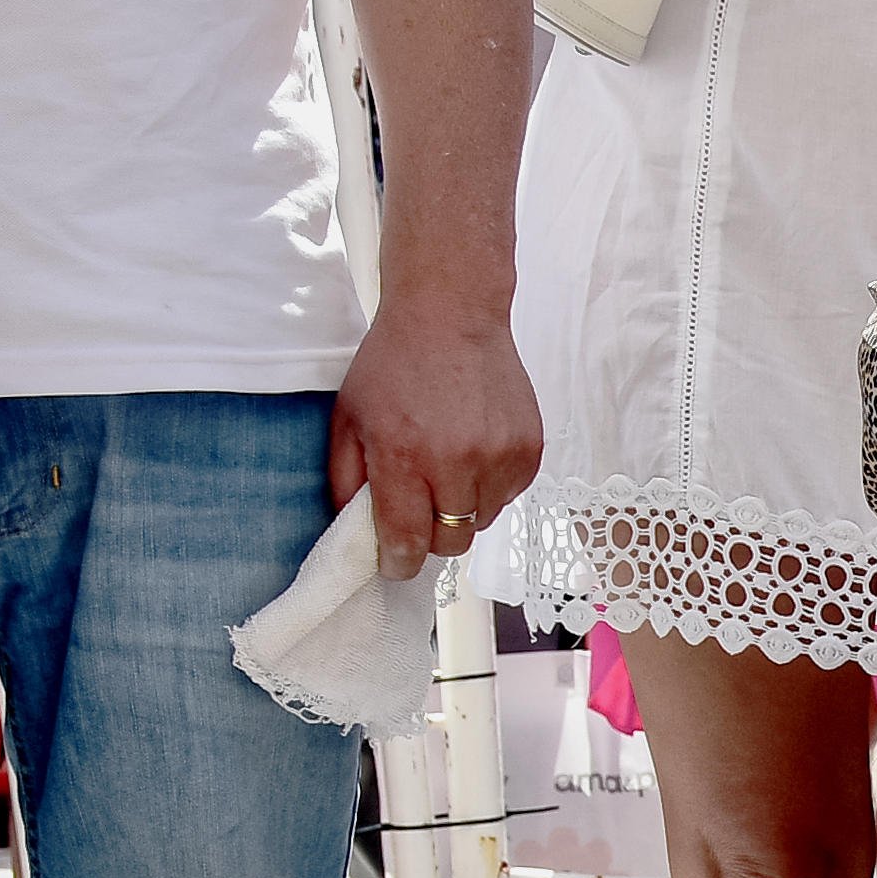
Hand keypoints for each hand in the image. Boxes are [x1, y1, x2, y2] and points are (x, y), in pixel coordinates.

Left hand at [328, 281, 541, 581]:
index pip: (407, 542)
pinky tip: (474, 450)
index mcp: (404, 457)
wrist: (451, 315)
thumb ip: (347, 480)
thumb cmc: (394, 364)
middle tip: (420, 509)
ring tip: (449, 467)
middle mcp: (457, 463)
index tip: (394, 562)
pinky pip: (508, 495)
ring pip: (482, 521)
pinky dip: (489, 485)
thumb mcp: (349, 419)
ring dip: (462, 508)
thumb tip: (358, 530)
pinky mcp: (529, 451)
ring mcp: (500, 458)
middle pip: (450, 542)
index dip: (397, 562)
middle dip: (431, 535)